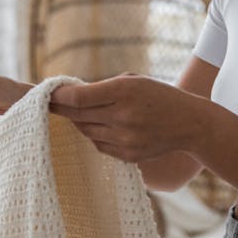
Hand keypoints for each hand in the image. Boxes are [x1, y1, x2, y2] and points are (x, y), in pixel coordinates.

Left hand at [50, 74, 203, 162]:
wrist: (189, 124)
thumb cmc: (158, 97)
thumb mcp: (134, 81)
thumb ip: (103, 87)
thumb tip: (69, 96)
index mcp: (124, 91)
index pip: (78, 98)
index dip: (59, 97)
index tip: (47, 95)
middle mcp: (123, 116)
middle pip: (77, 116)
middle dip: (61, 110)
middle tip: (48, 105)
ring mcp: (125, 139)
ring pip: (86, 131)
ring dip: (79, 122)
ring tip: (79, 114)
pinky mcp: (127, 155)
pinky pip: (98, 145)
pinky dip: (95, 136)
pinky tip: (102, 127)